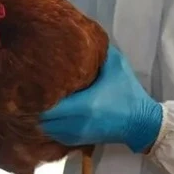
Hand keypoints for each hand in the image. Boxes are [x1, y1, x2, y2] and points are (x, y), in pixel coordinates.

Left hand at [39, 45, 162, 153]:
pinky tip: (52, 113)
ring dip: (42, 116)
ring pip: (47, 129)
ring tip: (39, 100)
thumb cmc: (127, 91)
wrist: (141, 122)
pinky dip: (51, 125)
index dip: (38, 94)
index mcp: (85, 104)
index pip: (49, 105)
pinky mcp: (80, 141)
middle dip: (36, 105)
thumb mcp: (116, 65)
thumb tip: (82, 32)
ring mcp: (78, 134)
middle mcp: (78, 122)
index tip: (34, 80)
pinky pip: (56, 135)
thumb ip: (100, 50)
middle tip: (32, 89)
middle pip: (43, 119)